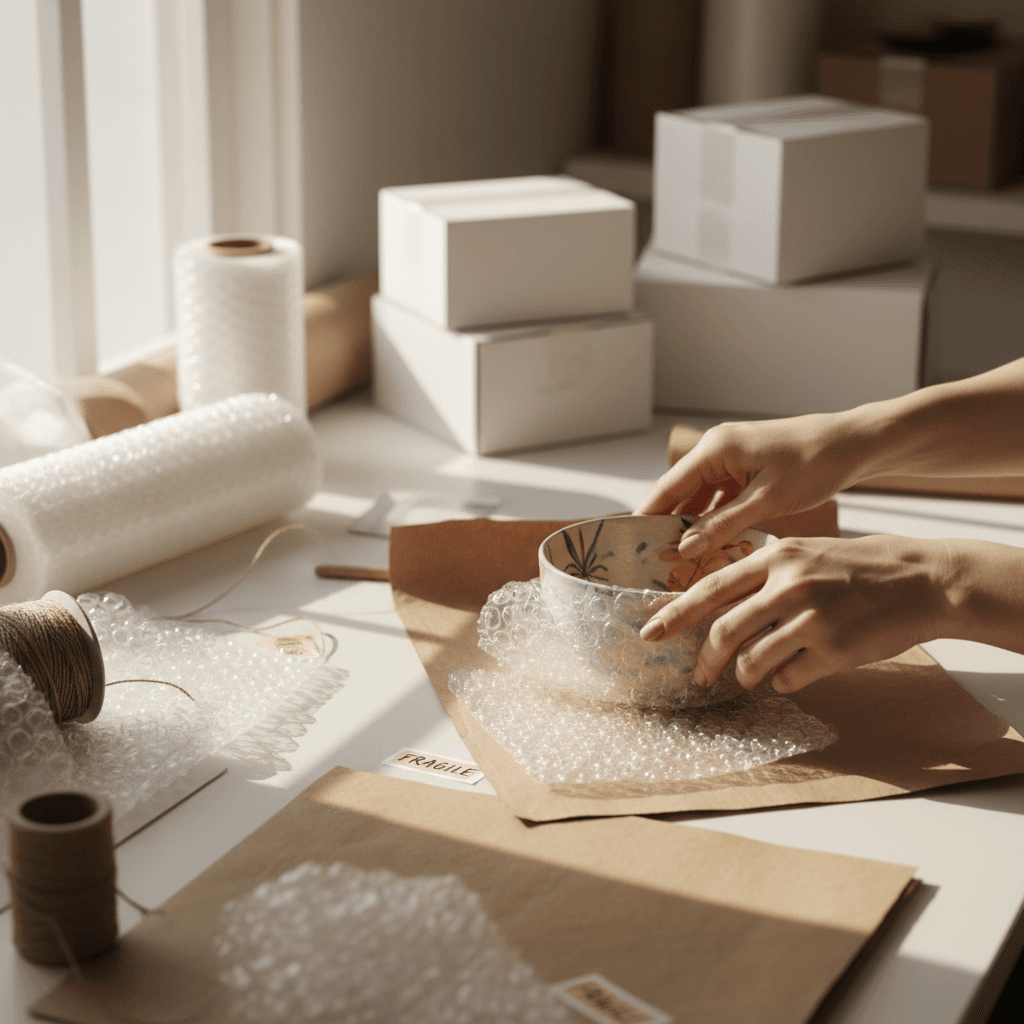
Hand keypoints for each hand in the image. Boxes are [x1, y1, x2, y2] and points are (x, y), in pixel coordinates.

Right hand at [635, 414, 871, 558]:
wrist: (854, 444)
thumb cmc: (816, 463)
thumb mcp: (768, 500)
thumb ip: (723, 525)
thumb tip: (684, 548)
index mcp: (715, 449)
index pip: (667, 487)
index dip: (645, 516)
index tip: (627, 544)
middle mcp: (716, 450)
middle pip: (679, 493)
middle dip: (668, 526)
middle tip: (653, 562)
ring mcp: (731, 459)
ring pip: (699, 499)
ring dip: (692, 527)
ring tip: (679, 562)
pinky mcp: (746, 470)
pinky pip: (719, 499)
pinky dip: (714, 521)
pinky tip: (711, 547)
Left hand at [639, 535, 950, 692]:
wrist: (919, 579)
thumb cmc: (856, 567)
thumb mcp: (805, 552)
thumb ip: (763, 572)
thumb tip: (717, 603)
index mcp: (776, 557)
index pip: (710, 587)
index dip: (675, 613)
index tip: (648, 631)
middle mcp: (789, 585)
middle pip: (724, 630)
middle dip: (704, 659)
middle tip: (698, 676)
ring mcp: (812, 619)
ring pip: (753, 660)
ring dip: (745, 674)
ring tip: (749, 675)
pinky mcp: (833, 650)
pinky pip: (789, 677)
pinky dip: (782, 681)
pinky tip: (791, 673)